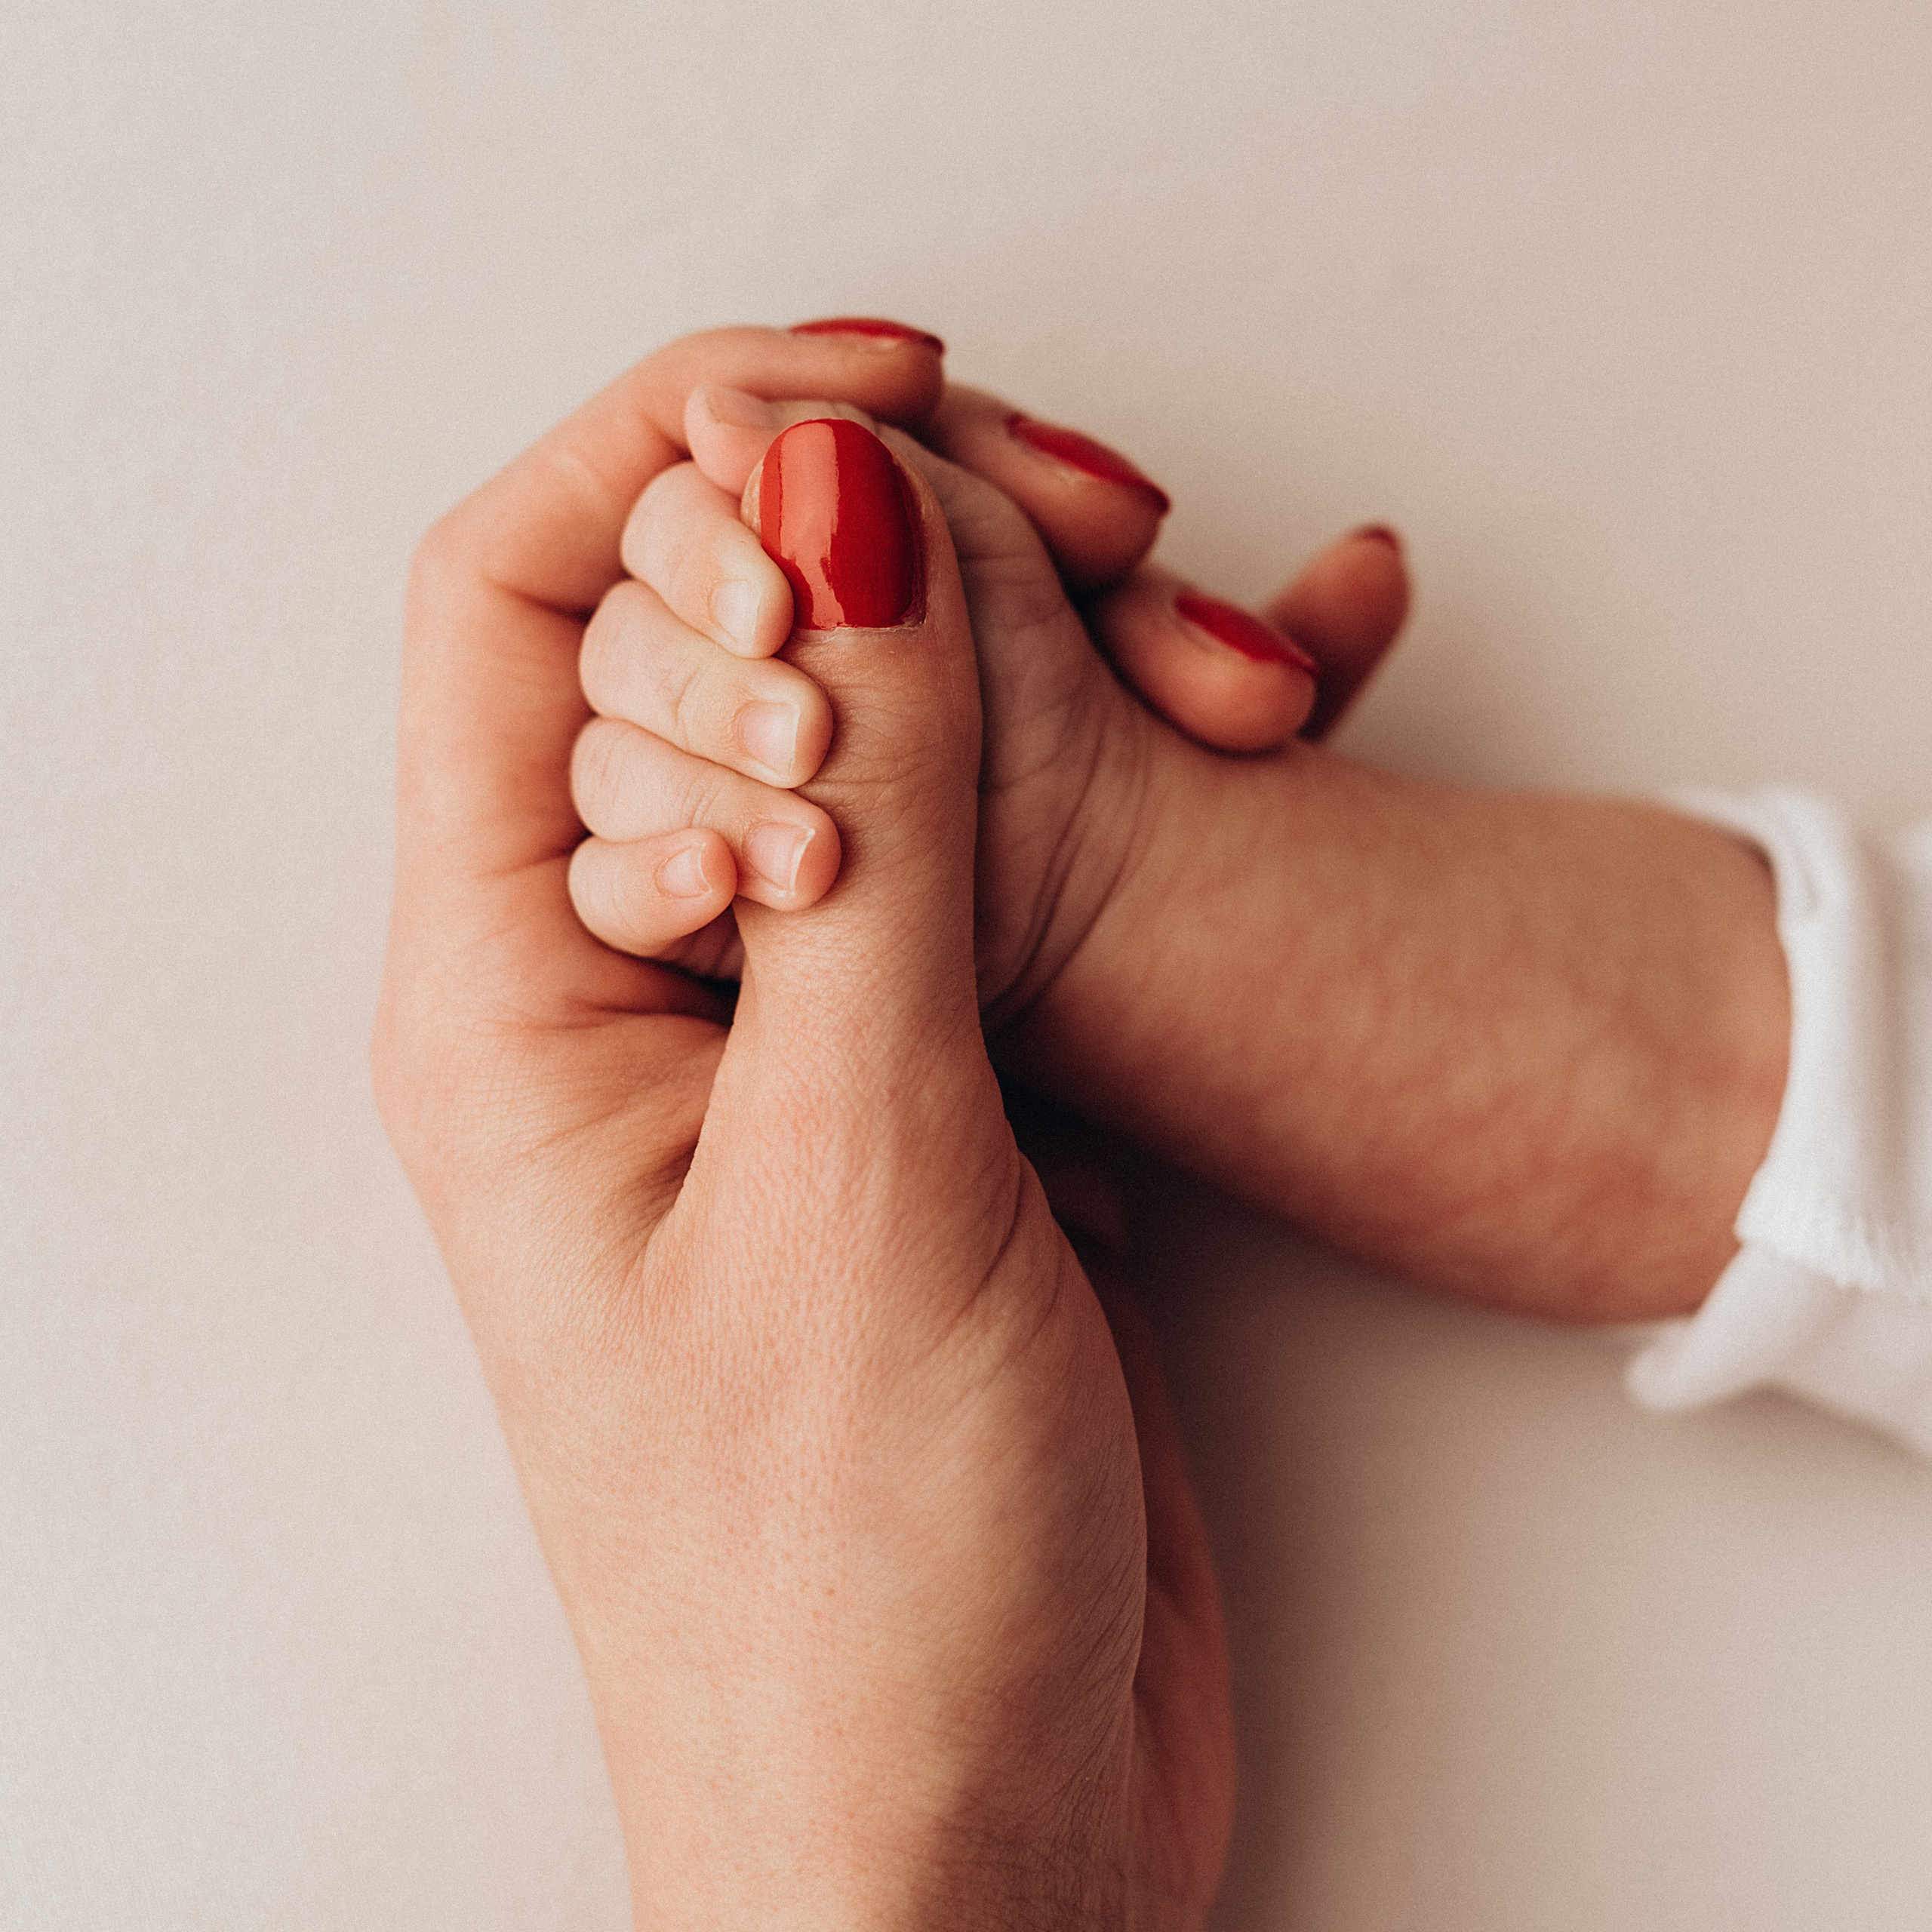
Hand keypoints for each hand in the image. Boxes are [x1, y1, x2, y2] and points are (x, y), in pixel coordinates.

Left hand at [378, 376, 1233, 1922]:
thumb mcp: (862, 1178)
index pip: (518, 597)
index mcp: (515, 998)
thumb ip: (865, 839)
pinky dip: (1081, 780)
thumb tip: (830, 520)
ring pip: (855, 736)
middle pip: (694, 631)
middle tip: (1095, 534)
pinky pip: (972, 856)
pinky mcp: (926, 1088)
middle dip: (882, 537)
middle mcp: (631, 993)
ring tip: (1205, 648)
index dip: (684, 444)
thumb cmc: (847, 1591)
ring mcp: (786, 1034)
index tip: (888, 399)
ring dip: (1009, 649)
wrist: (970, 1831)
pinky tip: (1213, 756)